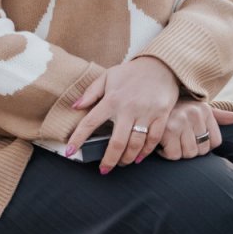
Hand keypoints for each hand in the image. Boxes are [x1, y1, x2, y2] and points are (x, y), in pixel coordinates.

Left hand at [66, 55, 179, 172]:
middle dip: (109, 160)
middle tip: (104, 169)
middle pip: (117, 142)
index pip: (90, 122)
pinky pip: (153, 139)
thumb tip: (75, 106)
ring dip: (127, 158)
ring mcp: (146, 113)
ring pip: (136, 144)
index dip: (78, 138)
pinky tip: (139, 157)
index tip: (70, 152)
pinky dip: (145, 152)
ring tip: (121, 163)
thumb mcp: (108, 76)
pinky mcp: (162, 116)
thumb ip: (91, 92)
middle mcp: (128, 108)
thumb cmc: (131, 72)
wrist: (161, 64)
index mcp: (112, 99)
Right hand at [155, 102, 232, 160]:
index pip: (215, 142)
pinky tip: (162, 143)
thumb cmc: (176, 110)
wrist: (149, 104)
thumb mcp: (198, 110)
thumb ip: (218, 116)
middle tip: (179, 139)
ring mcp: (182, 121)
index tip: (191, 136)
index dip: (203, 145)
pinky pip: (173, 155)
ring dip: (178, 152)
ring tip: (171, 140)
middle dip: (190, 150)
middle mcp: (195, 114)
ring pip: (188, 154)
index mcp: (205, 110)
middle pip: (202, 151)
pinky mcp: (168, 129)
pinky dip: (166, 153)